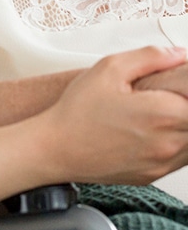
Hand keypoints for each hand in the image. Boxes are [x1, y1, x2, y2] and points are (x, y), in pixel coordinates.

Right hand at [38, 45, 187, 185]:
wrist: (55, 149)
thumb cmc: (77, 111)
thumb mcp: (109, 69)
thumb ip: (150, 57)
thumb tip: (179, 54)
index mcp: (161, 114)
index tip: (180, 85)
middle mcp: (167, 143)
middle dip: (185, 105)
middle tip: (166, 96)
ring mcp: (161, 163)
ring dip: (184, 124)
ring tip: (162, 111)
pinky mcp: (152, 175)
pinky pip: (180, 158)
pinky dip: (176, 142)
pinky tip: (154, 129)